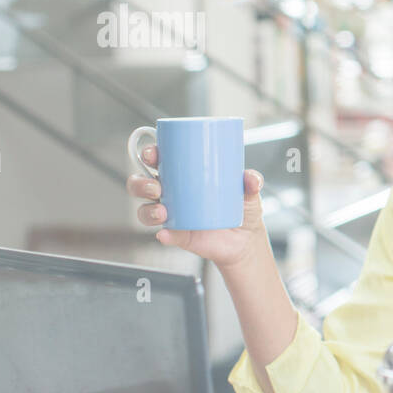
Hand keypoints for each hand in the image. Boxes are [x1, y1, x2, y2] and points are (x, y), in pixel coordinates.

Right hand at [126, 144, 266, 269]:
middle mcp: (171, 194)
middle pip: (142, 185)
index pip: (158, 161)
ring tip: (163, 210)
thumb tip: (251, 179)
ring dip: (147, 210)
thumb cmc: (241, 207)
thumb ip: (252, 180)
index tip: (153, 153)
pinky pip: (165, 235)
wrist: (246, 239)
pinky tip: (166, 233)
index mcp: (182, 176)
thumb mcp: (249, 190)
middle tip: (157, 186)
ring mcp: (172, 216)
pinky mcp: (179, 235)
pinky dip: (164, 234)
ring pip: (145, 210)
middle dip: (141, 183)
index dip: (149, 154)